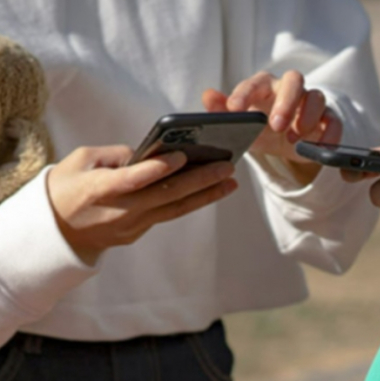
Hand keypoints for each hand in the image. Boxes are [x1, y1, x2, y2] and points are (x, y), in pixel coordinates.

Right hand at [48, 146, 237, 264]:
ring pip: (175, 209)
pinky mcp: (138, 232)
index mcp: (99, 190)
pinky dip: (191, 201)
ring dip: (206, 194)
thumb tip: (153, 154)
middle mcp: (119, 211)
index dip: (157, 169)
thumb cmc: (68, 186)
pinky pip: (169, 214)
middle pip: (165, 195)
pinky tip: (211, 189)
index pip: (132, 180)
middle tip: (227, 165)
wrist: (56, 231)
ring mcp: (131, 225)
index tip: (181, 156)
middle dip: (199, 180)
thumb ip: (118, 155)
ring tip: (230, 180)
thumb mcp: (82, 160)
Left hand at [202, 70, 342, 183]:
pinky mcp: (327, 120)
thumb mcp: (241, 124)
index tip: (234, 109)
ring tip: (293, 138)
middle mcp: (290, 90)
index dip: (245, 93)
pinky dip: (329, 135)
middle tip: (276, 125)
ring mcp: (311, 103)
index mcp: (266, 86)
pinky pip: (334, 121)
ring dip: (307, 117)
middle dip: (286, 102)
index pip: (256, 82)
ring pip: (316, 97)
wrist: (284, 142)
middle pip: (294, 80)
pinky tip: (320, 148)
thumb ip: (221, 111)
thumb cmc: (259, 127)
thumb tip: (207, 96)